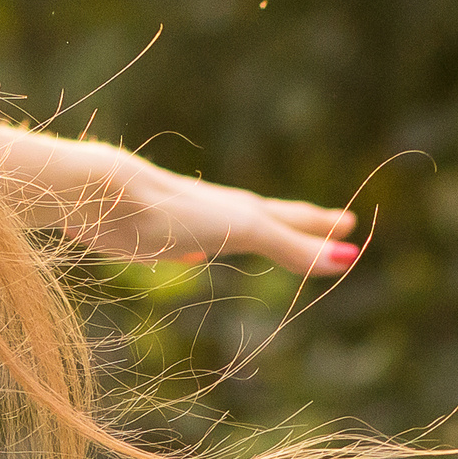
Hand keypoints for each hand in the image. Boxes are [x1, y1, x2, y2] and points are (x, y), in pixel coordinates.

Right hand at [0, 119, 360, 274]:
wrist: (104, 192)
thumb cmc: (104, 212)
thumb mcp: (119, 230)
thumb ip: (115, 226)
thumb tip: (121, 233)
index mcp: (194, 214)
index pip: (243, 219)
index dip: (270, 224)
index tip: (294, 224)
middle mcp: (217, 209)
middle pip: (273, 215)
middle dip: (303, 222)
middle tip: (341, 222)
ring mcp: (230, 215)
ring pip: (284, 223)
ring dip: (312, 229)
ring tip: (339, 225)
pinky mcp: (240, 224)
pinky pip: (287, 240)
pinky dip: (315, 247)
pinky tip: (347, 252)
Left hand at [70, 148, 360, 273]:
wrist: (106, 199)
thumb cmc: (176, 210)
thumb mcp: (244, 229)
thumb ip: (291, 244)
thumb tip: (349, 259)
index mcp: (242, 210)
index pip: (293, 219)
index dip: (321, 225)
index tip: (351, 224)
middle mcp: (218, 212)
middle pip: (267, 220)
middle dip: (298, 227)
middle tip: (329, 227)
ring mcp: (186, 223)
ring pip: (229, 229)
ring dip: (253, 235)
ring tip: (264, 236)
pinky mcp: (152, 238)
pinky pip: (190, 243)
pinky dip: (201, 247)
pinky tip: (188, 253)